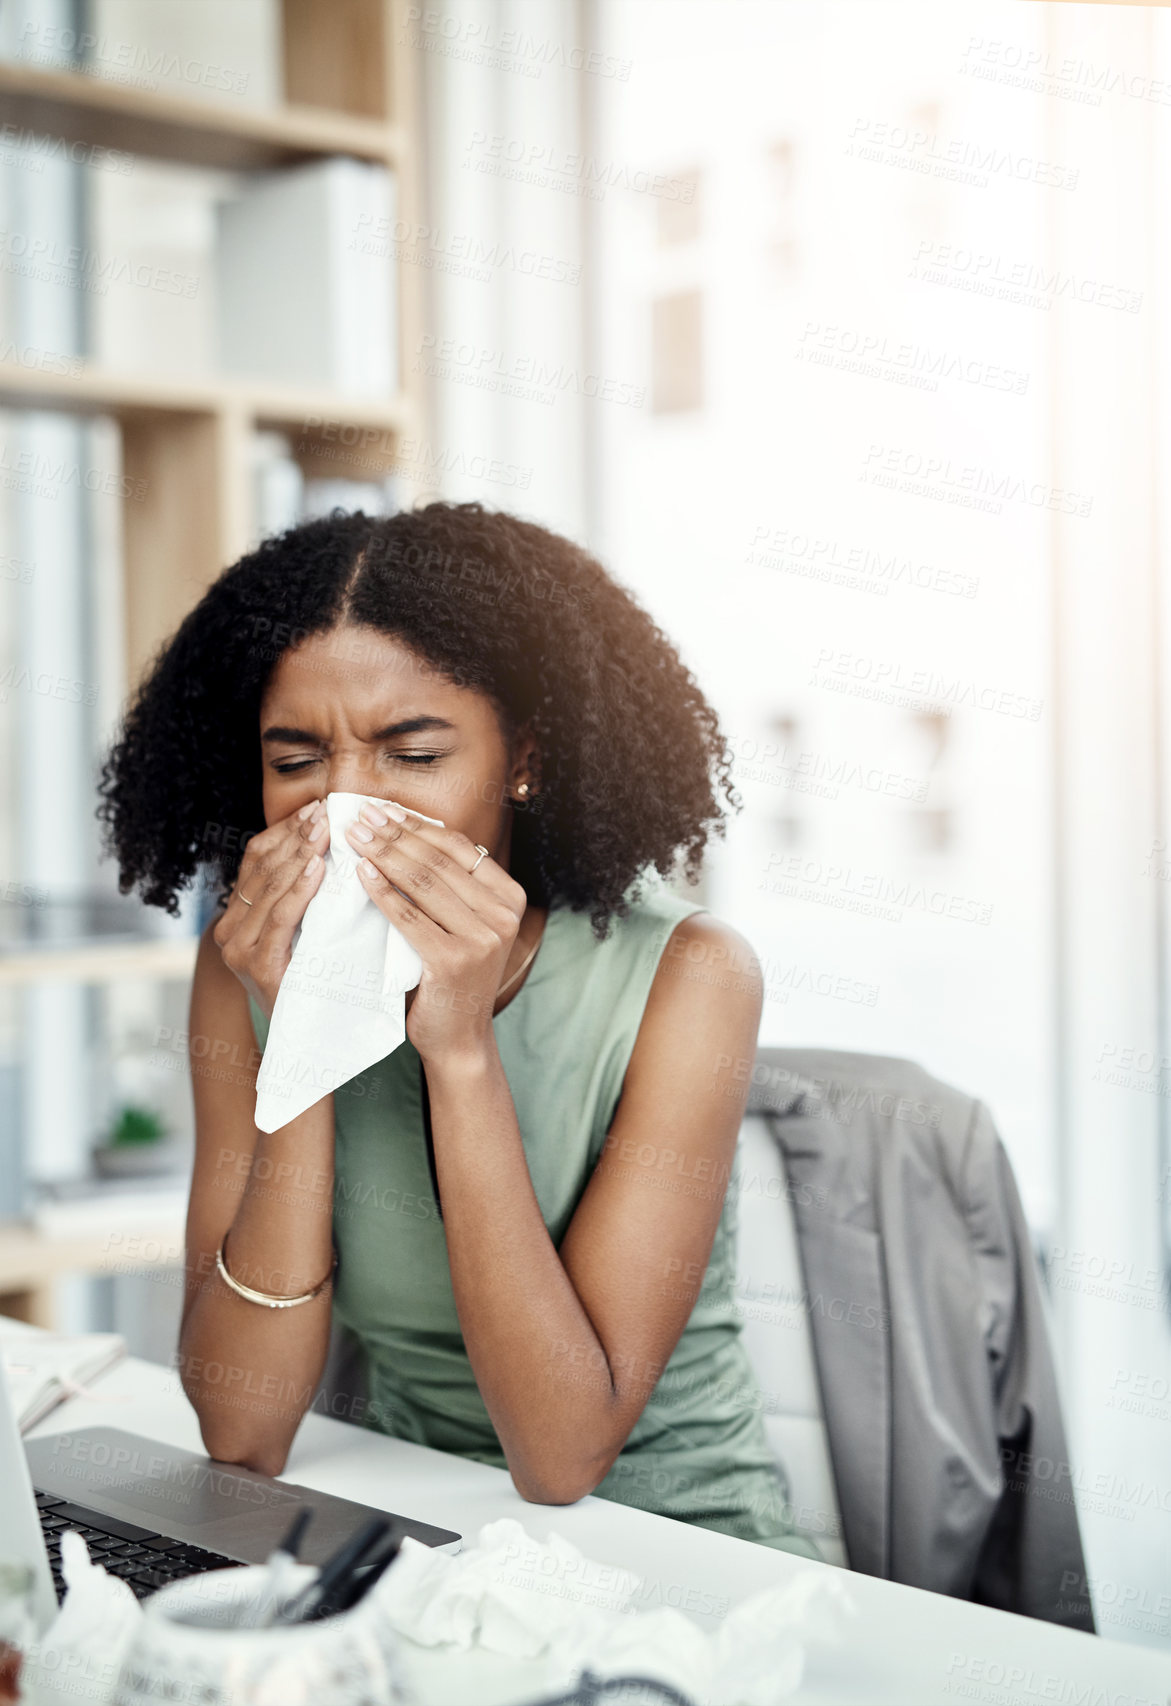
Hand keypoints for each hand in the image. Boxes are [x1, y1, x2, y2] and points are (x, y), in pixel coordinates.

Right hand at [212, 800, 327, 1019]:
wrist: (308, 1043)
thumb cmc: (314, 982)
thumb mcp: (304, 931)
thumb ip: (304, 897)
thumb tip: (327, 844)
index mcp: (236, 917)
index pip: (256, 859)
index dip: (285, 831)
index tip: (316, 809)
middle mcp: (229, 932)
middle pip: (262, 868)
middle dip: (297, 836)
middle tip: (326, 811)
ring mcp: (239, 951)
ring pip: (270, 888)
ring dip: (301, 854)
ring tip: (325, 829)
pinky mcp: (259, 968)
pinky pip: (281, 919)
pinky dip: (299, 889)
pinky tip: (318, 867)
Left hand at [344, 803, 526, 1064]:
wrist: (458, 1038)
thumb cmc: (452, 976)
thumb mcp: (463, 924)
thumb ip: (449, 885)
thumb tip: (405, 829)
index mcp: (510, 897)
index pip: (458, 847)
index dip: (417, 825)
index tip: (383, 810)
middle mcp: (504, 915)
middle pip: (437, 861)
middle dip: (393, 834)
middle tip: (360, 816)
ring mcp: (483, 938)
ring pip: (422, 882)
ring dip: (383, 853)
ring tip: (354, 837)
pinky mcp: (454, 960)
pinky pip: (408, 915)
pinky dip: (381, 890)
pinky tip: (361, 873)